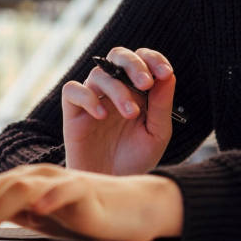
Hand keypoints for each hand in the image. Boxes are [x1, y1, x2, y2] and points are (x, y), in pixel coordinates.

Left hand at [0, 164, 183, 240]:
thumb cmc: (81, 213)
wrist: (129, 208)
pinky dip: (47, 199)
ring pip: (17, 189)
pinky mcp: (84, 188)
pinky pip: (63, 191)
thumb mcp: (32, 215)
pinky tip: (34, 212)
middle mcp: (34, 175)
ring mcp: (58, 180)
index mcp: (18, 181)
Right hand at [61, 47, 176, 174]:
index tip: (165, 72)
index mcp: (137, 89)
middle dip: (133, 64)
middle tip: (146, 84)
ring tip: (131, 114)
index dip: (153, 59)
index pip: (142, 59)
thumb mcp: (157, 134)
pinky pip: (72, 90)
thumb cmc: (136, 160)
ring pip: (99, 74)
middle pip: (118, 55)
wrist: (112, 185)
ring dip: (118, 90)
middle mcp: (114, 89)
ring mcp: (93, 99)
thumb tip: (168, 75)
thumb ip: (162, 105)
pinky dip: (87, 98)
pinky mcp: (73, 113)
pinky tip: (102, 116)